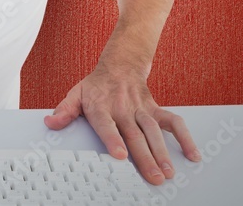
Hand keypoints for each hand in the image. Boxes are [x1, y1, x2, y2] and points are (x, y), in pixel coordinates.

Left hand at [44, 64, 199, 184]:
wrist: (120, 64)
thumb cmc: (97, 86)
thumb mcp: (76, 94)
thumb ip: (65, 110)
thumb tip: (50, 122)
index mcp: (101, 107)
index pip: (107, 124)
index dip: (113, 139)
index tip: (120, 154)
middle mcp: (123, 108)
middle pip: (134, 134)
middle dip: (144, 157)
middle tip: (153, 177)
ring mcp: (141, 109)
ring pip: (154, 131)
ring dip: (163, 152)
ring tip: (168, 172)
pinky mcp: (155, 109)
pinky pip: (173, 122)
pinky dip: (185, 137)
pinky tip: (192, 154)